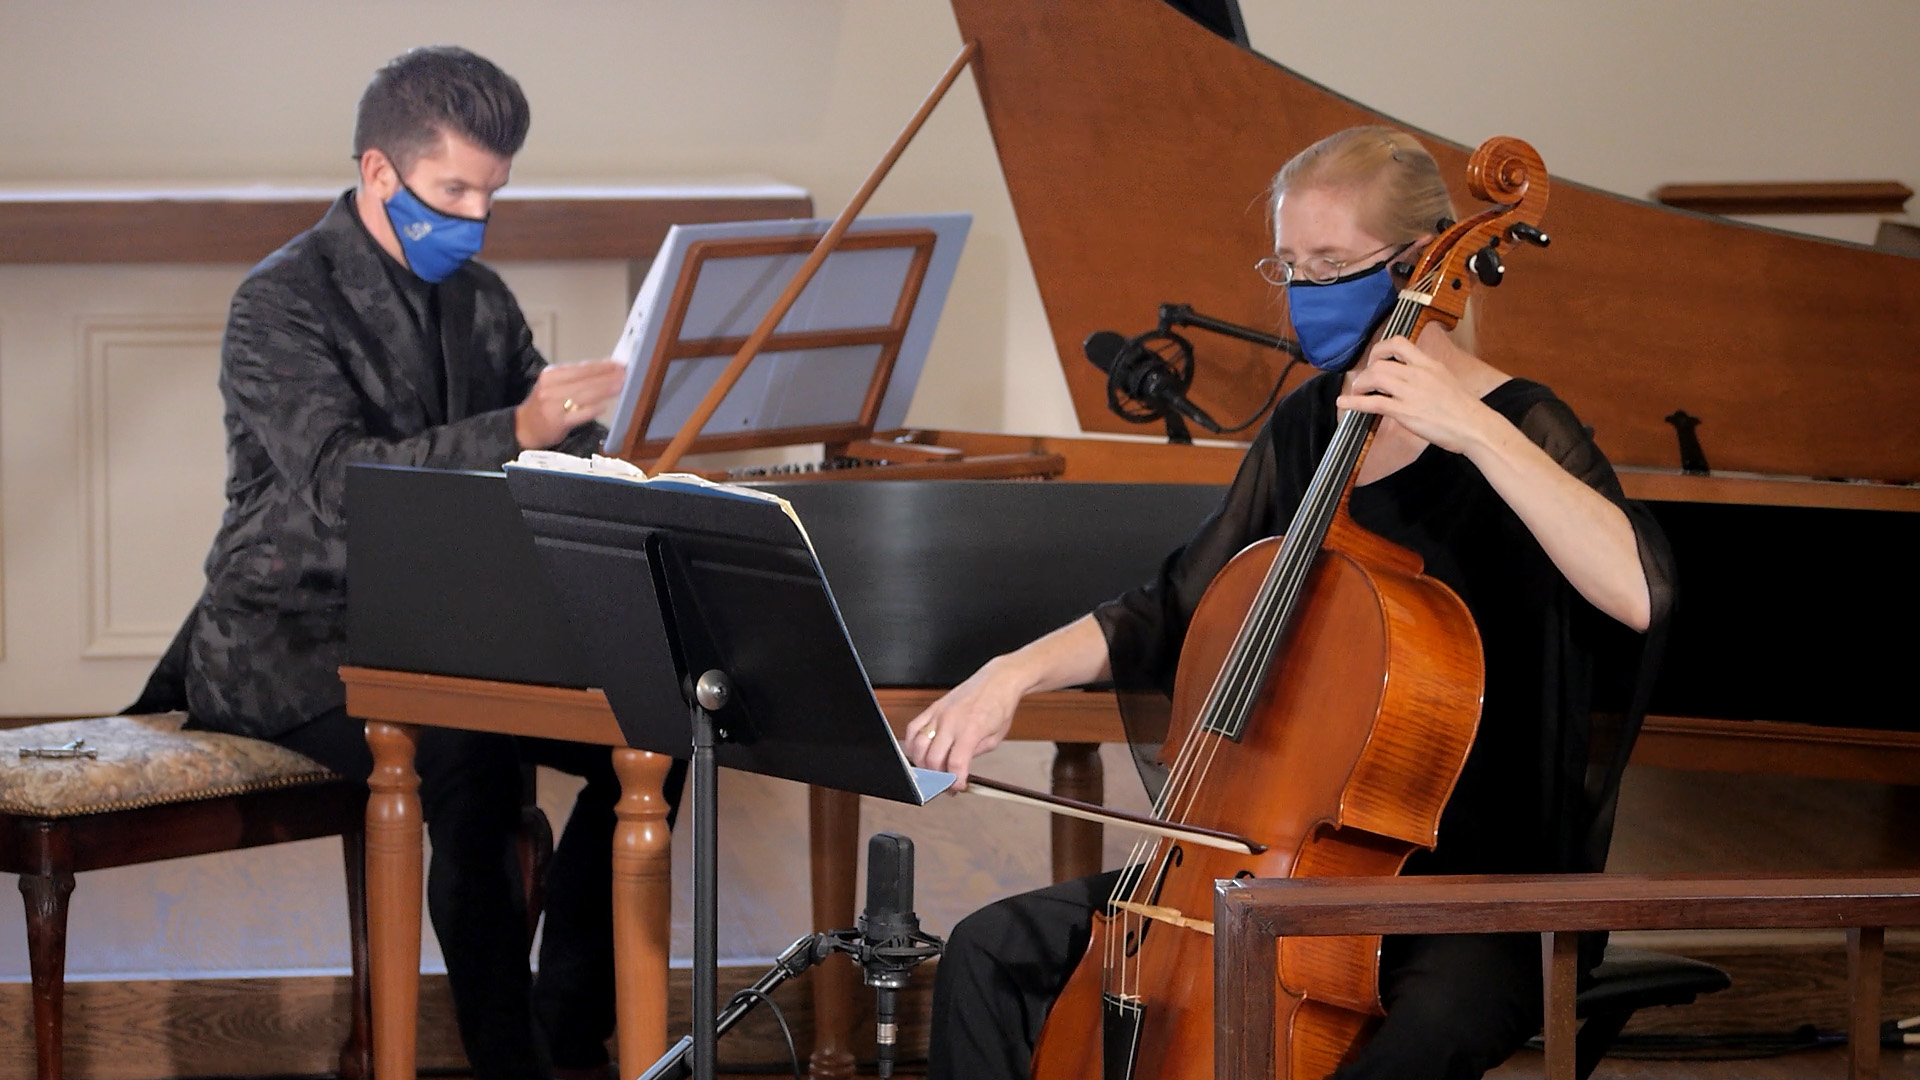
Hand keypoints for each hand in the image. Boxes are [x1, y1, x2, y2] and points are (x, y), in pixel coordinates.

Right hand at [515, 358, 626, 448]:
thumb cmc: (544, 405)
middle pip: (584, 380)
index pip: (581, 368)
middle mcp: (551, 387)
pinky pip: (578, 414)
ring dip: (604, 390)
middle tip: (624, 374)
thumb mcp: (555, 385)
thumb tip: (605, 368)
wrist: (524, 427)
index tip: (618, 364)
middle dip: (607, 376)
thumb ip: (577, 378)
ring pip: (584, 395)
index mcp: (551, 374)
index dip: (602, 365)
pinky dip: (592, 409)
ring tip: (620, 386)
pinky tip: (604, 406)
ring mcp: (552, 404)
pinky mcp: (557, 421)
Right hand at [900, 656, 1026, 788]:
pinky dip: (911, 744)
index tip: (957, 787)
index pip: (955, 763)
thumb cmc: (1000, 705)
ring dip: (923, 764)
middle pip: (933, 758)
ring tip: (933, 770)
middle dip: (938, 777)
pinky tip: (919, 753)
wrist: (998, 680)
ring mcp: (939, 713)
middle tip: (945, 783)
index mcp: (971, 729)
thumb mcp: (995, 738)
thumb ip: (974, 754)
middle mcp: (952, 721)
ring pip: (918, 745)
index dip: (954, 781)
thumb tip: (959, 770)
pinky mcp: (933, 707)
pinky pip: (913, 728)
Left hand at [1334, 334, 1497, 453]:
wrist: (1475, 427)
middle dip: (1366, 371)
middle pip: (1381, 362)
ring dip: (1360, 385)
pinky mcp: (1405, 411)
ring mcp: (1411, 392)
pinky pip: (1373, 403)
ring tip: (1358, 393)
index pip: (1399, 343)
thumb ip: (1427, 374)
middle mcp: (1418, 373)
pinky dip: (1354, 403)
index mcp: (1429, 364)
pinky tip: (1344, 404)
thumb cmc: (1464, 409)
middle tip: (1364, 382)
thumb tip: (1409, 376)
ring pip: (1374, 377)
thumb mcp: (1446, 380)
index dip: (1380, 349)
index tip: (1376, 358)